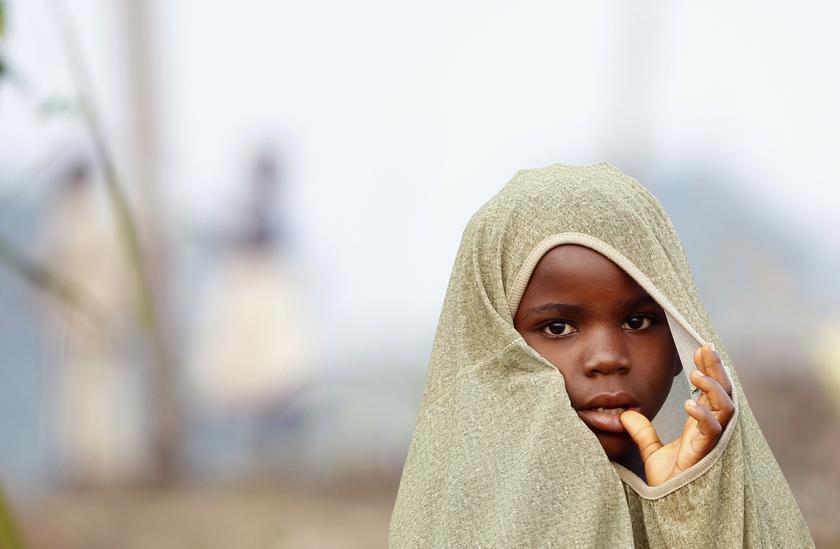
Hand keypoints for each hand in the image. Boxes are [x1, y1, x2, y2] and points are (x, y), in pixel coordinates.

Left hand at [619, 343, 734, 485]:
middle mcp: (712, 429)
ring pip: (726, 406)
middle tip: (706, 348)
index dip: (708, 369)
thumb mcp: (650, 450)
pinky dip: (703, 415)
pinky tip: (689, 404)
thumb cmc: (668, 480)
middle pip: (723, 391)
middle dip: (716, 368)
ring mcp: (712, 440)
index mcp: (701, 424)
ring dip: (712, 387)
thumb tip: (625, 413)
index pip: (710, 390)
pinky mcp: (707, 454)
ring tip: (696, 374)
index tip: (700, 348)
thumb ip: (642, 430)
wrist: (669, 506)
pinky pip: (713, 430)